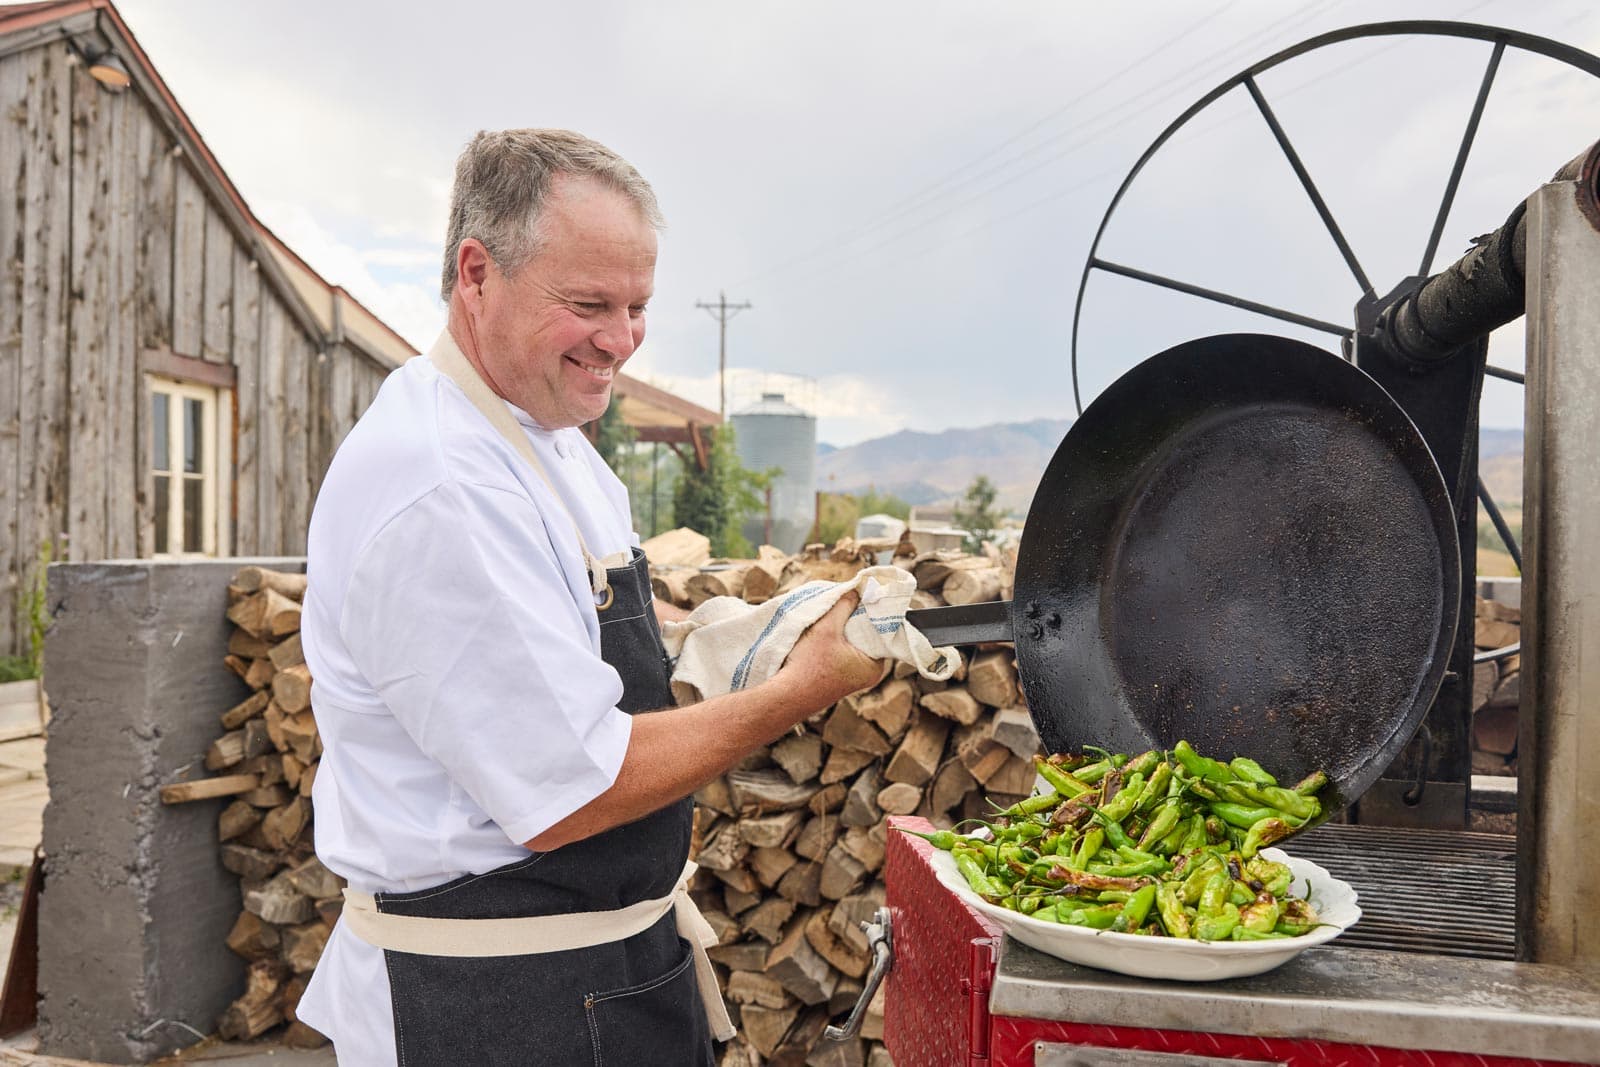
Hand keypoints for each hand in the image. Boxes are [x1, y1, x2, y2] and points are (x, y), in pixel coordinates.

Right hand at [781, 592, 888, 708]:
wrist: (787, 695)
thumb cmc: (809, 666)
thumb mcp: (827, 628)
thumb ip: (844, 606)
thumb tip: (855, 590)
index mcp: (874, 666)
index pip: (881, 632)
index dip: (871, 613)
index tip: (863, 598)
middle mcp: (868, 674)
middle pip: (867, 637)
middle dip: (855, 621)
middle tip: (846, 604)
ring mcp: (853, 678)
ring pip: (854, 644)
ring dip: (843, 631)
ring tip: (831, 618)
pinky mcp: (839, 679)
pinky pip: (844, 653)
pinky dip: (836, 643)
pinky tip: (824, 635)